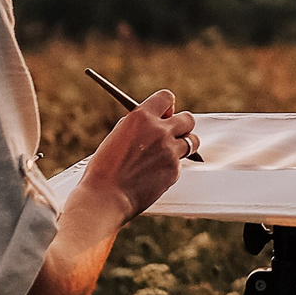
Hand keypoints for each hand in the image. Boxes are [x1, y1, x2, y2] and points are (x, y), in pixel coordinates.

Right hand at [76, 89, 196, 224]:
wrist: (105, 197)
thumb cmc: (104, 169)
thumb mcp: (116, 136)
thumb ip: (136, 126)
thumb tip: (149, 123)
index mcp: (141, 117)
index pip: (166, 97)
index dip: (168, 106)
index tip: (166, 113)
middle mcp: (159, 130)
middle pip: (187, 119)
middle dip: (182, 126)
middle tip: (174, 134)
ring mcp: (169, 150)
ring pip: (192, 141)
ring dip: (184, 145)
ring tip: (170, 153)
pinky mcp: (174, 170)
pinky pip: (180, 164)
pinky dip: (171, 168)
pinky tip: (155, 174)